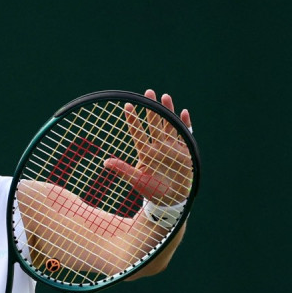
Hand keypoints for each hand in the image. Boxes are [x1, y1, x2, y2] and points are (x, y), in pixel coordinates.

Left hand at [104, 89, 193, 204]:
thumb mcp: (136, 180)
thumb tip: (105, 162)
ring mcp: (171, 147)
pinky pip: (185, 135)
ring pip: (169, 125)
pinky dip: (186, 124)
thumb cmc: (152, 191)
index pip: (138, 132)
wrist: (171, 201)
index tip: (127, 106)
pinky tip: (184, 113)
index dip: (133, 120)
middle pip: (154, 123)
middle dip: (152, 108)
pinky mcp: (184, 152)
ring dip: (168, 111)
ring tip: (165, 97)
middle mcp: (158, 146)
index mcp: (146, 151)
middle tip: (148, 92)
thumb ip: (123, 170)